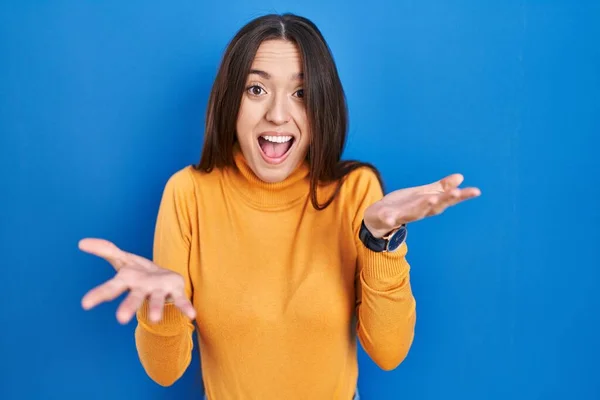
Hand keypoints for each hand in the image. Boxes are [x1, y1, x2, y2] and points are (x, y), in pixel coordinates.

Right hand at [78, 238, 195, 323]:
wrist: (162, 281)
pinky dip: (185, 307)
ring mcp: (159, 291)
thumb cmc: (138, 273)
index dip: (99, 294)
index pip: (111, 288)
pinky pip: (181, 300)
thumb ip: (105, 250)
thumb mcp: (122, 259)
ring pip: (157, 300)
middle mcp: (142, 290)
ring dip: (156, 308)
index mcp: (128, 281)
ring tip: (155, 319)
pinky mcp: (175, 291)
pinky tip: (192, 315)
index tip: (85, 304)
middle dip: (128, 307)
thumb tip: (81, 242)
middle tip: (120, 319)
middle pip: (134, 298)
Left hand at [364, 173, 480, 237]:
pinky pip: (388, 219)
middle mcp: (417, 212)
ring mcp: (401, 215)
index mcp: (426, 205)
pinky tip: (391, 217)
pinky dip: (391, 218)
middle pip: (433, 206)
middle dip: (445, 199)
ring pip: (415, 212)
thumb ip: (439, 187)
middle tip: (459, 193)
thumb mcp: (421, 194)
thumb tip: (460, 177)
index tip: (476, 191)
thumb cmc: (401, 206)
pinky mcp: (386, 218)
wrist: (376, 220)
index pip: (446, 200)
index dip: (460, 196)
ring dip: (423, 206)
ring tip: (432, 199)